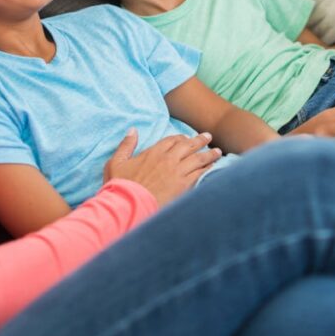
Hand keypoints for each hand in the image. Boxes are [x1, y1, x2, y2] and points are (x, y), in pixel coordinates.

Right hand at [103, 129, 221, 206]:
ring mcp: (177, 172)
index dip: (180, 138)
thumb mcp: (116, 162)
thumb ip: (126, 145)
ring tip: (218, 151)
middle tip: (208, 136)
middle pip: (188, 145)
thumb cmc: (120, 186)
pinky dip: (208, 169)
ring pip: (198, 158)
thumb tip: (132, 130)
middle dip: (199, 140)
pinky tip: (214, 167)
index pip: (171, 140)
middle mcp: (168, 159)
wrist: (129, 205)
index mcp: (153, 152)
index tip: (186, 138)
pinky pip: (200, 173)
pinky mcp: (184, 185)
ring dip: (209, 153)